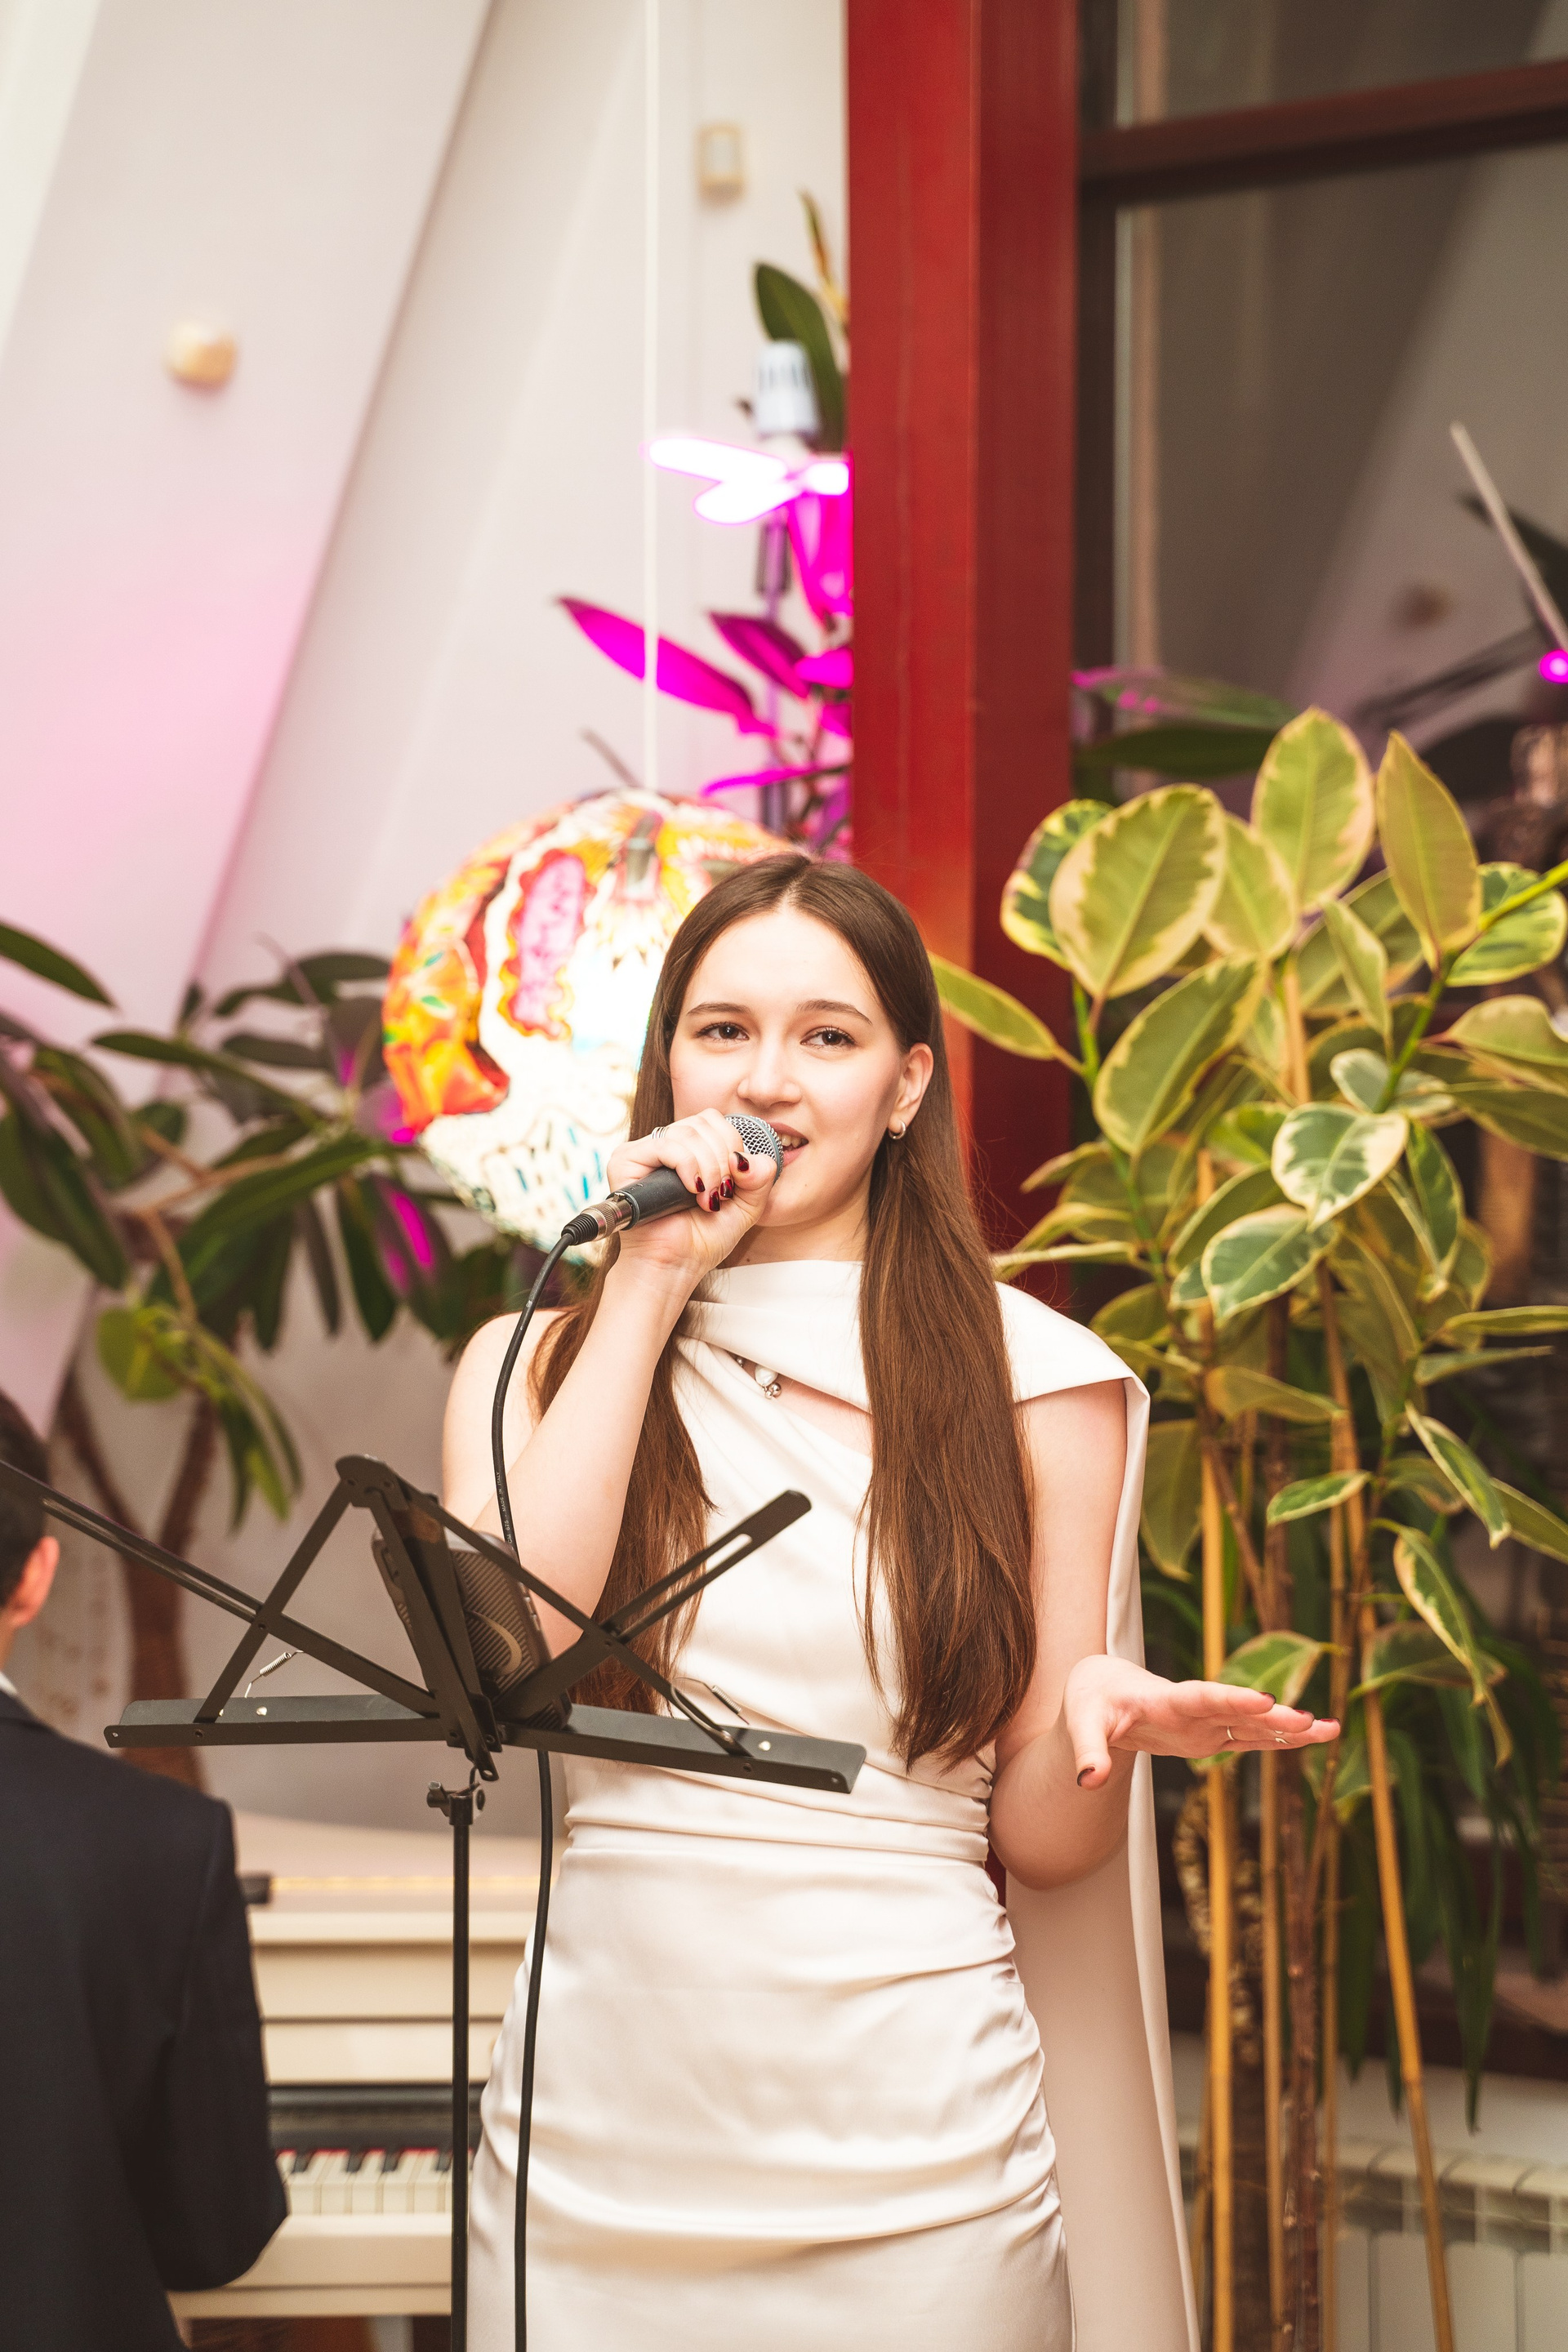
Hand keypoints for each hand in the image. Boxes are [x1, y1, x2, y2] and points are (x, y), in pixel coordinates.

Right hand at [604, 1111, 776, 1290]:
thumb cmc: (703, 1238)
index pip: (713, 1120)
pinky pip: (666, 1146)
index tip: (734, 1183)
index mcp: (688, 1148)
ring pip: (688, 1133)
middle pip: (704, 1122)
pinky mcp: (625, 1161)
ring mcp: (643, 1151)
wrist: (675, 1266)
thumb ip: (760, 1177)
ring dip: (709, 1167)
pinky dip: (688, 1166)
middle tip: (721, 1193)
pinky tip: (693, 1190)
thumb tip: (747, 1156)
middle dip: (723, 1158)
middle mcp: (664, 1145)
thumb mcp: (747, 1205)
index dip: (732, 1145)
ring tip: (707, 1199)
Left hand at [1064, 1654, 1338, 1791]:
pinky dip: (1278, 1740)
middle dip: (1273, 1717)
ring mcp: (1204, 1722)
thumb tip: (1088, 1783)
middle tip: (1311, 1721)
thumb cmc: (1092, 1700)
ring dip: (1288, 1727)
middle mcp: (1191, 1708)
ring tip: (1331, 1728)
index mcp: (1162, 1699)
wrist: (1104, 1685)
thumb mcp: (1080, 1722)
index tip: (1266, 1700)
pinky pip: (1248, 1739)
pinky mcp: (1209, 1736)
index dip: (1232, 1699)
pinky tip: (1312, 1738)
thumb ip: (1086, 1751)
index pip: (1201, 1697)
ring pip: (1251, 1724)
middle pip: (1237, 1711)